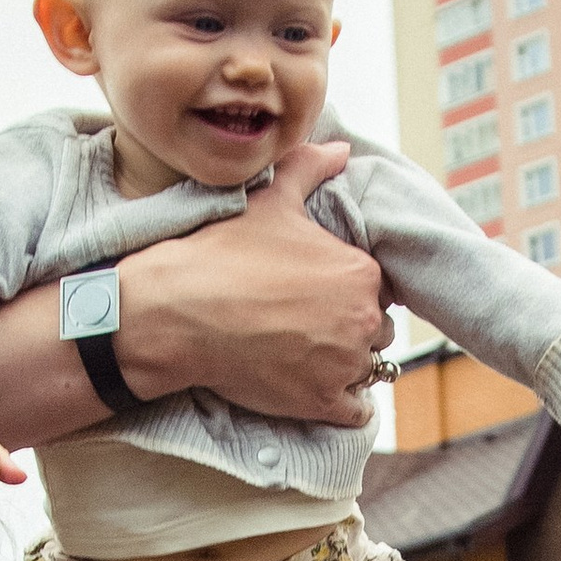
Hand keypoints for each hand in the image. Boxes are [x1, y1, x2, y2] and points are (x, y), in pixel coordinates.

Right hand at [113, 141, 389, 428]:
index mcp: (361, 272)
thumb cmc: (223, 254)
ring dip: (348, 365)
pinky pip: (358, 411)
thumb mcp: (270, 200)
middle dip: (352, 328)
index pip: (382, 288)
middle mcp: (363, 320)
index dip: (355, 290)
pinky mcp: (321, 402)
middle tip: (311, 325)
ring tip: (308, 355)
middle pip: (377, 329)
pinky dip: (345, 403)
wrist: (179, 314)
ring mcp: (344, 365)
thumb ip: (311, 168)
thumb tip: (341, 150)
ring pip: (368, 369)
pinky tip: (318, 387)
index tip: (323, 294)